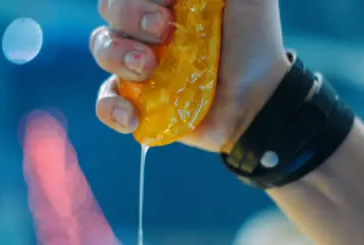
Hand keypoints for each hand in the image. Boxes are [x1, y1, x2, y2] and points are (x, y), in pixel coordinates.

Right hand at [91, 0, 289, 151]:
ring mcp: (140, 67)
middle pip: (110, 12)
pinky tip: (132, 115)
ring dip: (117, 55)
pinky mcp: (141, 103)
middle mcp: (147, 31)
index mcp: (165, 3)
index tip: (170, 3)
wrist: (261, 96)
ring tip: (147, 68)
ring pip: (102, 50)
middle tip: (162, 31)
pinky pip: (105, 103)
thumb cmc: (254, 42)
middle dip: (128, 15)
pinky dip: (111, 108)